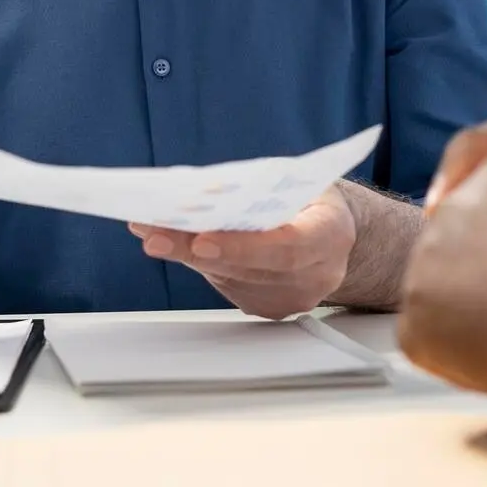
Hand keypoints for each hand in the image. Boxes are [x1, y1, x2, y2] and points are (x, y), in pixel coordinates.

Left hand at [129, 187, 356, 319]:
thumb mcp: (295, 179)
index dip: (243, 247)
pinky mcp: (270, 307)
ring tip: (151, 232)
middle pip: (250, 269)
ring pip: (232, 280)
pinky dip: (200, 263)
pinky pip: (229, 286)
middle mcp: (317, 274)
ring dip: (187, 255)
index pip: (289, 247)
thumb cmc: (311, 197)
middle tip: (156, 235)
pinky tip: (173, 244)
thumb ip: (256, 187)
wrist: (334, 231)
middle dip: (196, 251)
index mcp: (331, 234)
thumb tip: (195, 189)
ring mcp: (294, 297)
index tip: (201, 241)